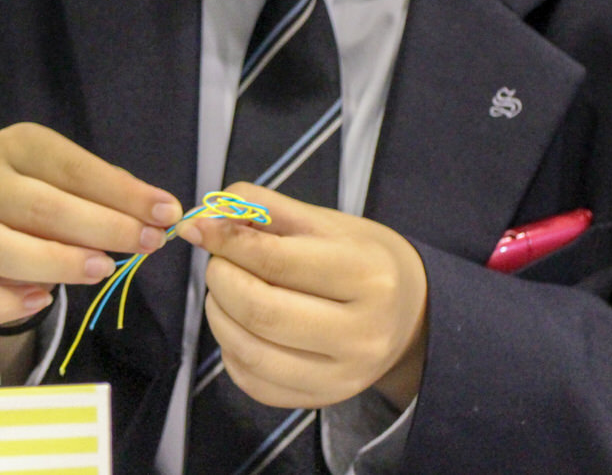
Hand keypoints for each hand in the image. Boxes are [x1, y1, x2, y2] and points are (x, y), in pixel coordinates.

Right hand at [0, 123, 181, 327]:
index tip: (166, 212)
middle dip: (102, 227)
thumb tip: (161, 212)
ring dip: (57, 261)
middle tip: (147, 243)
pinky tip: (44, 301)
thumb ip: (113, 192)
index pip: (71, 167)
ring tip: (103, 270)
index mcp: (17, 146)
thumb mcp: (77, 180)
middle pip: (40, 207)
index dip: (122, 192)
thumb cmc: (48, 195)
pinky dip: (7, 303)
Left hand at [181, 182, 428, 410]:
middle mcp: (362, 334)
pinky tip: (239, 325)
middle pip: (261, 311)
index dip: (227, 242)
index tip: (200, 227)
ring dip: (219, 314)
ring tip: (224, 291)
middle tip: (218, 260)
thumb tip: (206, 216)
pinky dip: (230, 349)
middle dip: (222, 279)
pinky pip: (253, 382)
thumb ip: (265, 210)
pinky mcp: (321, 401)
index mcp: (368, 276)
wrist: (411, 315)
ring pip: (250, 352)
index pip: (278, 262)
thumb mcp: (326, 222)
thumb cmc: (363, 259)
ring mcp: (343, 377)